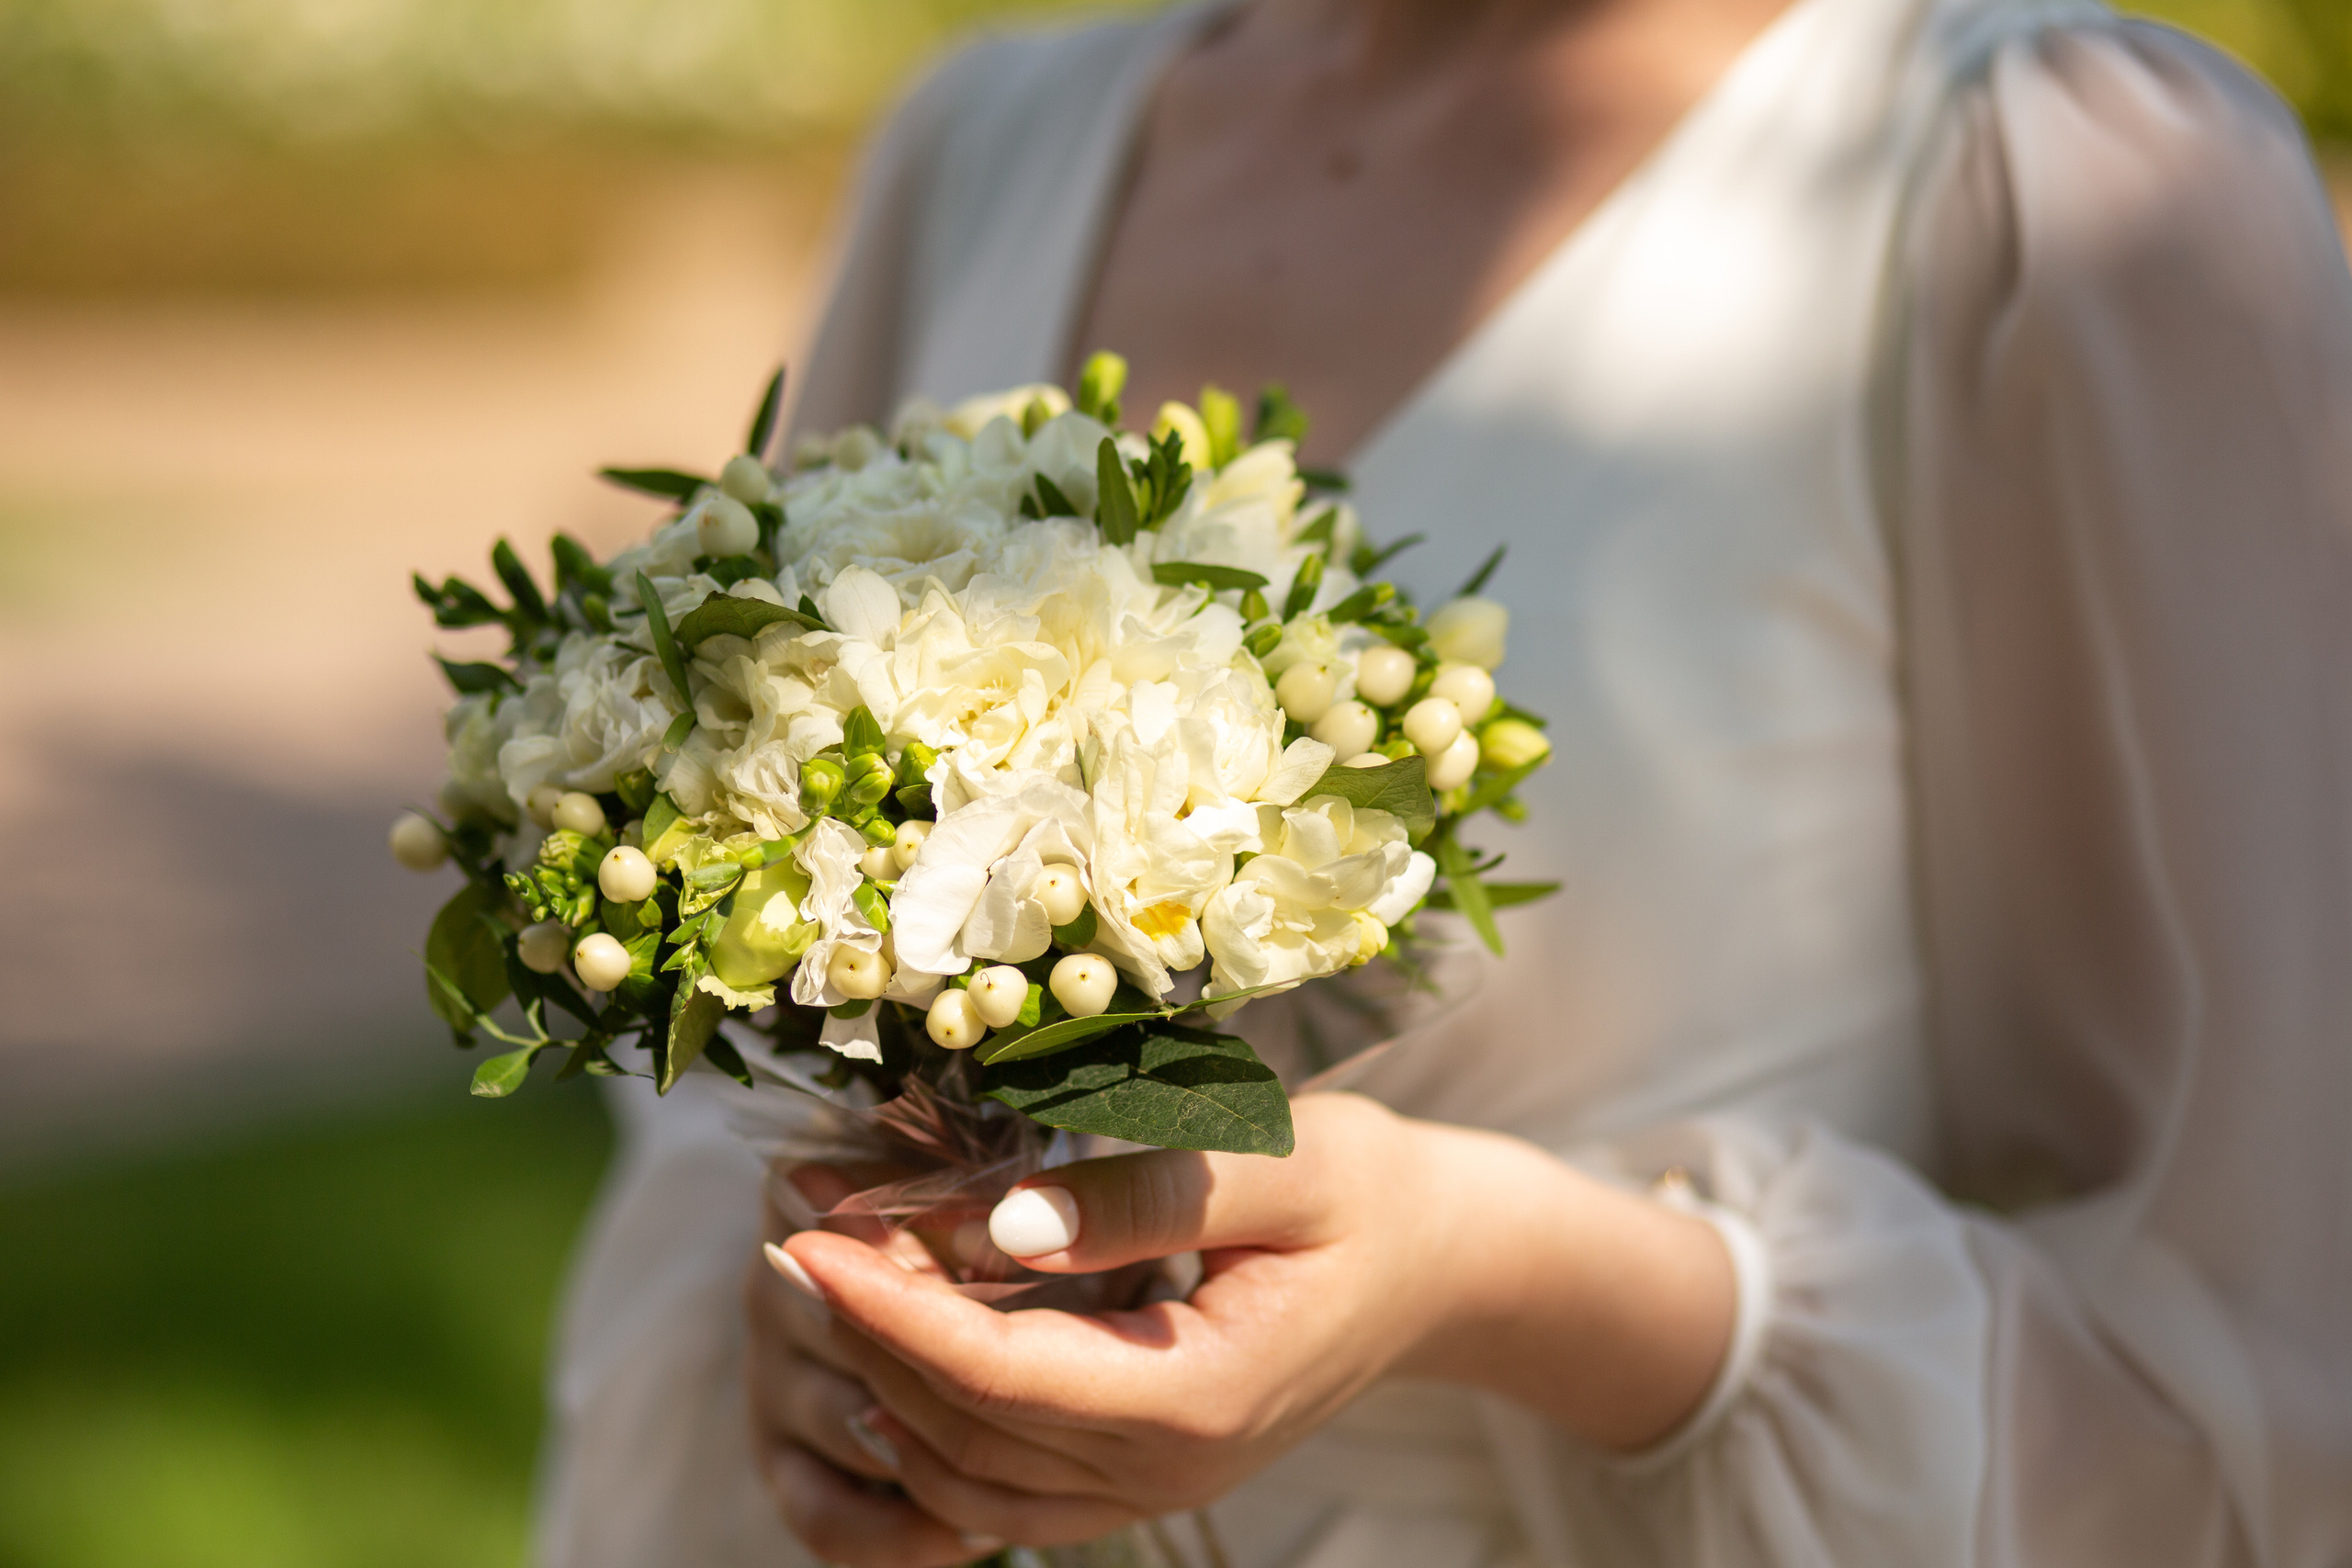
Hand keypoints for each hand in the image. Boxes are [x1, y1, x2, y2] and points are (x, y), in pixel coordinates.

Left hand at [752, 1094, 1735, 1563]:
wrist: (1446, 1264)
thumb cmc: (1375, 1191)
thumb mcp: (1287, 1158)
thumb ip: (1150, 1192)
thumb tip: (1002, 1225)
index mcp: (1196, 1396)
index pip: (997, 1372)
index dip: (887, 1308)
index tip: (805, 1235)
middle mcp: (1165, 1468)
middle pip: (964, 1424)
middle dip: (864, 1325)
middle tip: (794, 1218)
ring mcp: (1152, 1484)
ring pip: (967, 1467)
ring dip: (885, 1372)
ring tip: (828, 1265)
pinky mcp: (1141, 1470)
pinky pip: (1002, 1483)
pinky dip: (932, 1423)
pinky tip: (892, 1349)